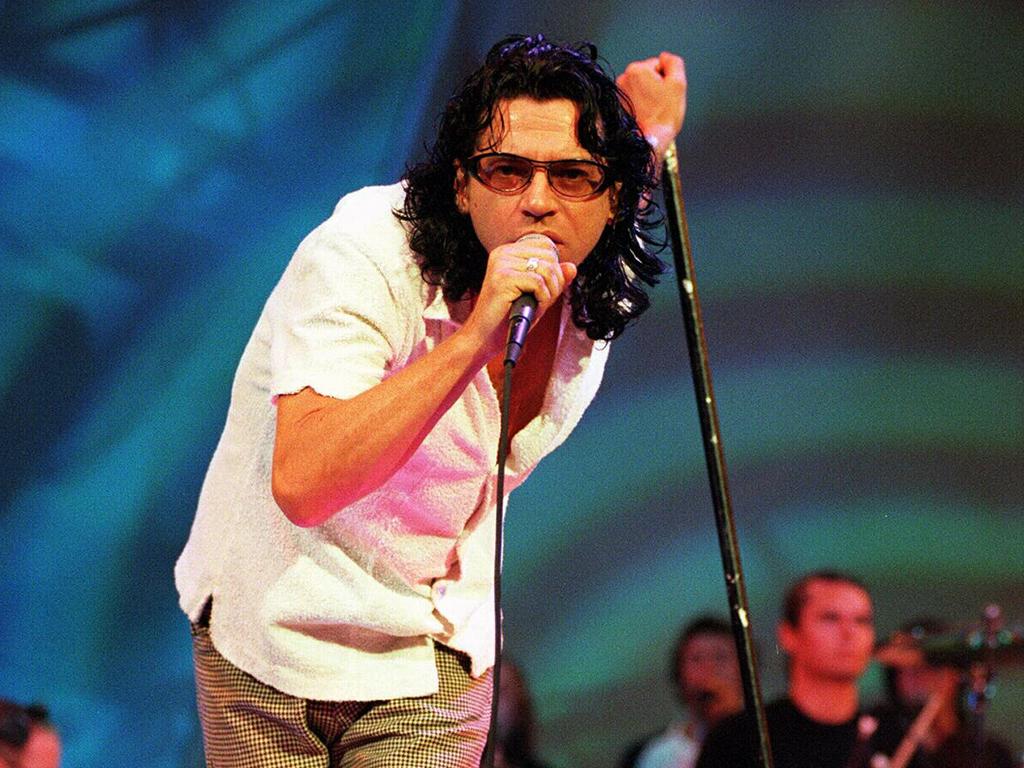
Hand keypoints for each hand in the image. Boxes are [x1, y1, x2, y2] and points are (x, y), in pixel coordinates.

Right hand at [462, 235, 575, 355]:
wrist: (484, 337)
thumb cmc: (509, 317)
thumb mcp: (537, 294)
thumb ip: (554, 279)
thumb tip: (572, 267)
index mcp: (508, 252)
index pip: (546, 246)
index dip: (555, 267)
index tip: (546, 287)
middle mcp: (503, 253)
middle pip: (549, 256)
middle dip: (555, 281)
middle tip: (544, 299)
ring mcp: (501, 264)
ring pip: (546, 269)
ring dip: (550, 292)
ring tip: (538, 304)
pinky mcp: (503, 278)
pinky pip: (539, 283)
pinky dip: (543, 299)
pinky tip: (533, 307)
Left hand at [617, 52, 686, 160]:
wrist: (648, 142)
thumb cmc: (664, 115)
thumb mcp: (678, 84)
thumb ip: (674, 63)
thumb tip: (664, 57)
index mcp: (636, 69)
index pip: (658, 65)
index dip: (666, 79)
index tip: (666, 94)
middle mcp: (623, 78)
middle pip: (647, 75)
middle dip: (656, 86)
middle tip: (660, 104)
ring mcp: (617, 93)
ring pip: (640, 88)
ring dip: (648, 96)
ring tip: (652, 111)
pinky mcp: (616, 106)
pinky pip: (633, 99)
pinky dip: (640, 105)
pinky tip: (645, 115)